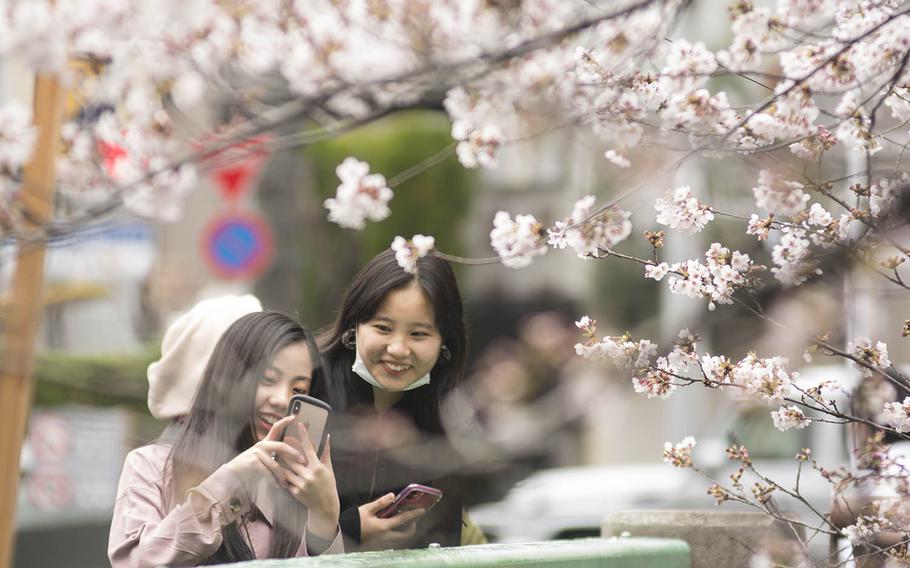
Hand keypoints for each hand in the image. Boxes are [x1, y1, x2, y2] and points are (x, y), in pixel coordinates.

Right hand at [225, 415, 304, 491]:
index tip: (294, 417)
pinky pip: (268, 472)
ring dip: (283, 476)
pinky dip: (274, 480)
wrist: (232, 473)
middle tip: (303, 460)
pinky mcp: (253, 462)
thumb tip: (290, 457)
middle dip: (293, 454)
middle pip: (281, 446)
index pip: (275, 428)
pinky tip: (278, 485)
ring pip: (275, 465)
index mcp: (264, 442)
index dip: (284, 421)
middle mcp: (261, 445)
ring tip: (287, 483)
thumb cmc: (249, 466)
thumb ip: (272, 455)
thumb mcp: (261, 458)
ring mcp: (256, 453)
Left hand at [281, 423, 339, 538]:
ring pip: (285, 469)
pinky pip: (286, 480)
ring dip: (280, 462)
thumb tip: (327, 436)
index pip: (309, 447)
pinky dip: (282, 475)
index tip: (299, 424)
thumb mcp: (329, 468)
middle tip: (279, 439)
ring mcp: (301, 484)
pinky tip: (277, 471)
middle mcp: (309, 475)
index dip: (304, 435)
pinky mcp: (295, 492)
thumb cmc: (328, 485)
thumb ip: (326, 452)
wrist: (325, 506)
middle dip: (285, 448)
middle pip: (292, 457)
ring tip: (274, 454)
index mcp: (318, 467)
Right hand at [358, 493, 425, 549]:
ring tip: (403, 520)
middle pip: (405, 534)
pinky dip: (397, 533)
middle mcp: (385, 537)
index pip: (403, 519)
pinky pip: (392, 539)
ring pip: (399, 538)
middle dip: (412, 526)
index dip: (414, 514)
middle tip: (413, 518)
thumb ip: (381, 503)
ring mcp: (382, 542)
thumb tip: (393, 496)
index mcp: (384, 527)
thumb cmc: (354, 522)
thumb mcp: (366, 509)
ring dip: (404, 530)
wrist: (343, 536)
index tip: (422, 510)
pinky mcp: (379, 544)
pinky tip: (392, 525)